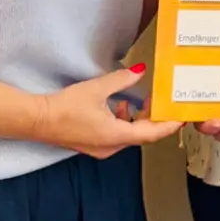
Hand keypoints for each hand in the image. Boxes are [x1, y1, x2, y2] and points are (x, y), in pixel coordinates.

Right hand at [32, 65, 182, 156]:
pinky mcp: (92, 145)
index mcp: (116, 136)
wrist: (37, 120)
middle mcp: (111, 147)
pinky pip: (116, 136)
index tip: (181, 118)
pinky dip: (123, 123)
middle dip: (153, 120)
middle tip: (162, 104)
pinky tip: (119, 107)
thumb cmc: (65, 106)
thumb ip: (122, 80)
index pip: (151, 134)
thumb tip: (140, 72)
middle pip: (142, 136)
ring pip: (129, 136)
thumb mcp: (97, 88)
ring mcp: (101, 148)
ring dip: (137, 120)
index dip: (168, 126)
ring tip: (140, 102)